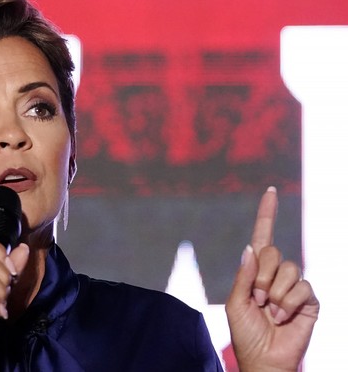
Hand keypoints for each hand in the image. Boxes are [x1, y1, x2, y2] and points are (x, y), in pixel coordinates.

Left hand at [226, 187, 318, 370]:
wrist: (263, 359)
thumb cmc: (245, 334)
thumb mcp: (235, 303)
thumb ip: (244, 276)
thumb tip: (251, 247)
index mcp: (256, 272)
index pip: (263, 237)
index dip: (267, 214)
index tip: (270, 191)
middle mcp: (276, 274)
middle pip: (272, 252)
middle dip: (261, 277)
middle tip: (258, 300)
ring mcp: (294, 286)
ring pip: (290, 269)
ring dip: (275, 293)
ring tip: (271, 312)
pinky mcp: (310, 300)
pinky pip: (303, 287)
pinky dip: (289, 303)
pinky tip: (283, 318)